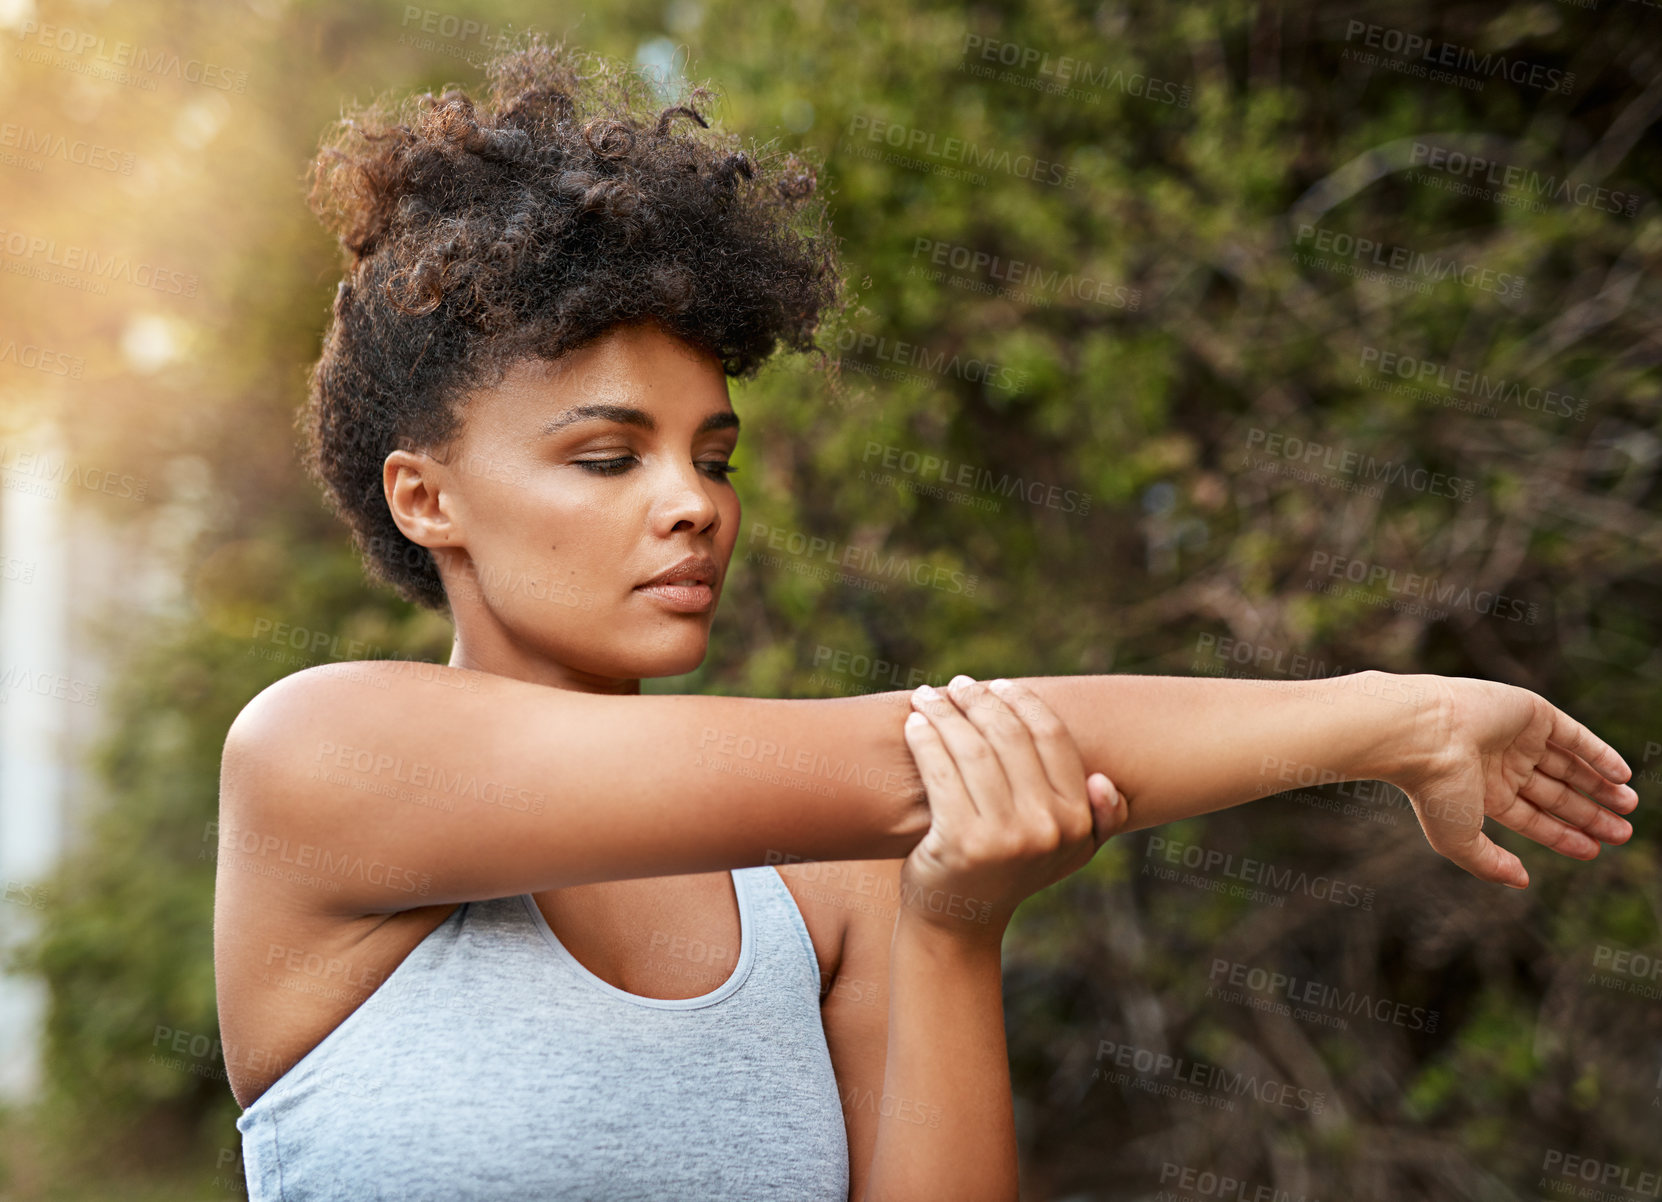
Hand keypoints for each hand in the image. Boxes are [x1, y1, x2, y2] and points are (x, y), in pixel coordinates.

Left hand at [900, 675, 1125, 943]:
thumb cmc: (1010, 873)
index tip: (999, 686)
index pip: (1052, 738)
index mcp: (1077, 819)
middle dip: (980, 700)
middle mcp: (1048, 827)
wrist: (959, 921)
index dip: (1024, 702)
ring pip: (972, 749)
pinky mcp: (961, 841)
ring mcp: (1005, 836)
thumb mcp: (1068, 854)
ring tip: (927, 697)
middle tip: (958, 685)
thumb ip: (1099, 820)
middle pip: (1010, 737)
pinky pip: (941, 771)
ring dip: (945, 713)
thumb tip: (1105, 781)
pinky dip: (925, 740)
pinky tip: (913, 725)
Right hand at [1391, 674, 1637, 888]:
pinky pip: (1573, 735)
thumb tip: (1522, 881)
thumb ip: (1490, 864)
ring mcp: (1518, 738)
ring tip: (1630, 805)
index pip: (1534, 818)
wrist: (1423, 734)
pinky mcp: (1531, 712)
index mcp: (1484, 794)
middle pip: (1557, 793)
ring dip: (1600, 785)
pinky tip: (1622, 774)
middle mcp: (1502, 765)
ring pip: (1569, 764)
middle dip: (1589, 813)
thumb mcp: (1459, 840)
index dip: (1565, 835)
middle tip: (1623, 832)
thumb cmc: (1434, 788)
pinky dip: (1598, 753)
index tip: (1595, 850)